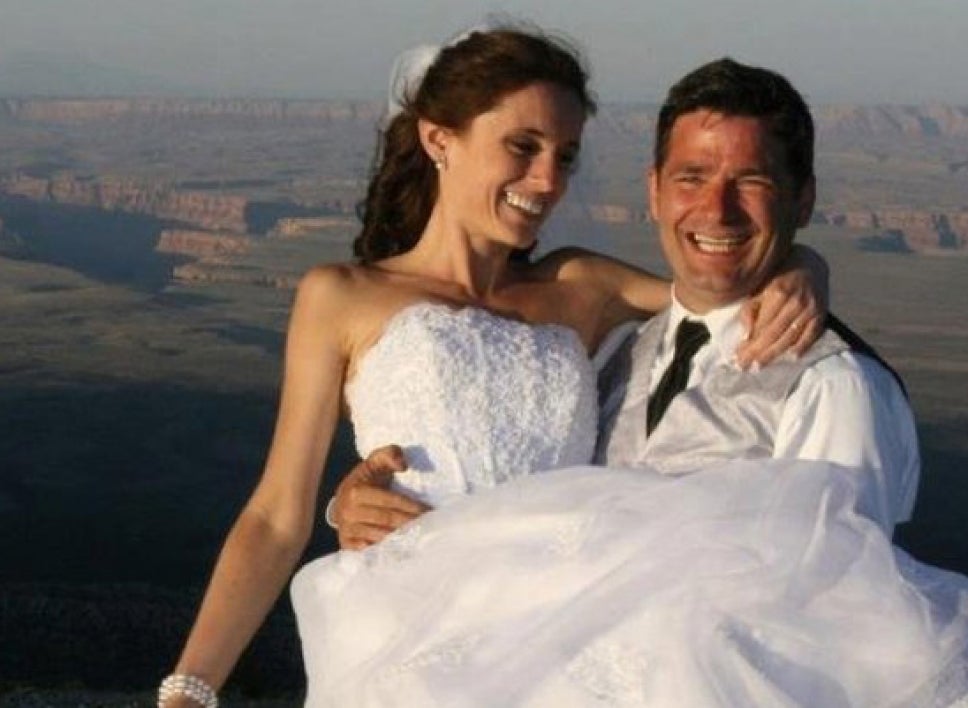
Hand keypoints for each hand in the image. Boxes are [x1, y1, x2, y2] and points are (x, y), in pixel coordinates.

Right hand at [331, 445, 429, 549]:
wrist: (341, 500)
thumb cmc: (365, 480)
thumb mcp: (375, 462)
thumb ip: (390, 454)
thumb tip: (403, 465)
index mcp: (356, 492)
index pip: (389, 501)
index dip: (410, 506)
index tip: (428, 511)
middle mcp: (349, 512)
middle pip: (387, 521)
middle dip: (410, 523)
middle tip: (429, 527)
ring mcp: (347, 530)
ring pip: (379, 537)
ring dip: (401, 539)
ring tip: (419, 538)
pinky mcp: (346, 544)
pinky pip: (368, 551)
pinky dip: (385, 552)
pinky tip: (401, 551)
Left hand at [736, 244, 827, 367]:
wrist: (810, 264)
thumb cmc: (778, 275)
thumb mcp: (760, 285)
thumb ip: (752, 308)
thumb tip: (746, 333)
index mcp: (777, 292)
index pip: (761, 325)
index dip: (749, 343)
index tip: (737, 355)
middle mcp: (796, 302)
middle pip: (774, 335)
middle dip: (758, 353)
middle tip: (744, 366)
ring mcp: (811, 309)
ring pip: (790, 338)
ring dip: (775, 354)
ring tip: (760, 365)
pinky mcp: (822, 314)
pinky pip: (811, 335)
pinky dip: (802, 347)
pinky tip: (790, 358)